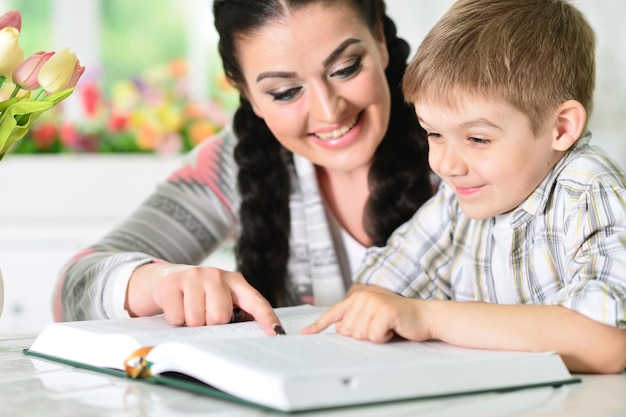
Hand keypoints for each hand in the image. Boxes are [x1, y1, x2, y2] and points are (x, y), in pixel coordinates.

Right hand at [126, 262, 281, 334]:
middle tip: (205, 317)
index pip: (256, 301)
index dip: (267, 318)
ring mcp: (195, 275)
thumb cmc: (200, 296)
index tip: (276, 333)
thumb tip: (248, 337)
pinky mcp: (172, 281)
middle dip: (211, 324)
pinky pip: (177, 318)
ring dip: (191, 324)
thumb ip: (236, 313)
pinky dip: (175, 320)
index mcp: (236, 282)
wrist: (165, 278)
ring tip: (190, 311)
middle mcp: (217, 275)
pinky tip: (177, 307)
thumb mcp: (221, 299)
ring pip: (196, 319)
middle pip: (220, 317)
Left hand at [302, 285, 432, 342]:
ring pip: (359, 335)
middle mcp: (363, 297)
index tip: (306, 333)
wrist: (426, 316)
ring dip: (375, 337)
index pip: (334, 313)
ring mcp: (373, 303)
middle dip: (363, 335)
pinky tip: (393, 329)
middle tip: (380, 327)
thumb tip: (340, 328)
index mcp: (358, 298)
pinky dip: (384, 338)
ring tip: (387, 327)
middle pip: (347, 331)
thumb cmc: (400, 320)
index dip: (319, 325)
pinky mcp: (384, 311)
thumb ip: (356, 320)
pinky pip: (373, 336)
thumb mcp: (374, 318)